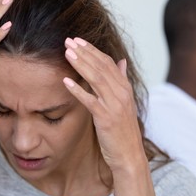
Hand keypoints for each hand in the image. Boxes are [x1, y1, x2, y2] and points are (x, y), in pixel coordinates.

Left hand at [63, 37, 154, 195]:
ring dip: (81, 64)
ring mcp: (115, 105)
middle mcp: (122, 93)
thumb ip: (121, 81)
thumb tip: (120, 61)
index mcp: (124, 88)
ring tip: (67, 53)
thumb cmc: (122, 130)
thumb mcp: (124, 103)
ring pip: (96, 79)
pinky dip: (78, 90)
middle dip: (84, 52)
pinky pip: (90, 101)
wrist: (129, 155)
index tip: (78, 40)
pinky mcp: (106, 118)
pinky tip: (65, 81)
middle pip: (101, 67)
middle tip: (68, 40)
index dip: (93, 50)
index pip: (108, 63)